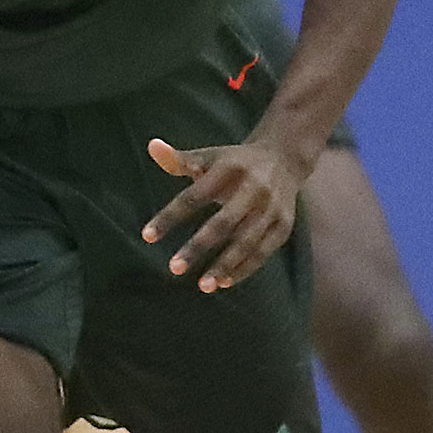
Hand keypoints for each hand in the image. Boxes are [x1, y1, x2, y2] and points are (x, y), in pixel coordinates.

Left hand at [139, 136, 304, 292]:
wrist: (284, 159)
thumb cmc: (233, 163)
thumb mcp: (209, 157)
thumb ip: (178, 159)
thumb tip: (152, 146)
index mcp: (229, 169)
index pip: (194, 196)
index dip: (170, 216)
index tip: (147, 236)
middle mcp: (254, 188)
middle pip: (223, 223)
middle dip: (198, 246)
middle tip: (174, 268)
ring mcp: (271, 209)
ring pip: (246, 242)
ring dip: (224, 265)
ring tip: (202, 285)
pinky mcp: (283, 226)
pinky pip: (263, 252)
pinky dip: (244, 269)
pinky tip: (223, 283)